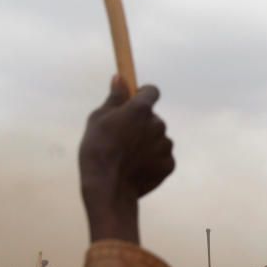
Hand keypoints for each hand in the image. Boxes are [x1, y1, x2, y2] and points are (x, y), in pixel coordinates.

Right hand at [79, 76, 174, 243]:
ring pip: (158, 138)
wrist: (109, 187)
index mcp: (140, 109)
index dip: (143, 94)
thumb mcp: (98, 119)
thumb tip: (120, 78)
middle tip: (122, 138)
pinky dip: (152, 160)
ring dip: (147, 143)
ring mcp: (166, 145)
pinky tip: (136, 168)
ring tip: (127, 157)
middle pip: (153, 118)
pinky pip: (162, 157)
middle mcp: (158, 124)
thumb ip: (114, 98)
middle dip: (141, 124)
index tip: (135, 100)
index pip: (152, 91)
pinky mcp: (169, 164)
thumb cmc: (97, 150)